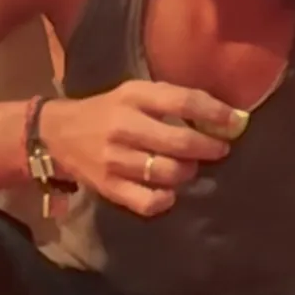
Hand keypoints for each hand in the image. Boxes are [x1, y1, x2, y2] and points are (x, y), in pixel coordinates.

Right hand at [39, 81, 239, 215]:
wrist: (57, 134)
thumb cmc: (109, 110)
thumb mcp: (137, 92)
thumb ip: (176, 101)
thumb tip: (226, 117)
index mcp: (134, 97)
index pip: (184, 102)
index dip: (216, 114)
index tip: (237, 122)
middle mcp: (124, 127)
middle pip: (180, 142)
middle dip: (210, 148)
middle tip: (219, 149)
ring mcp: (114, 160)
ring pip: (169, 172)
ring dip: (189, 172)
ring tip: (189, 167)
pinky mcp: (108, 187)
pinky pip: (148, 202)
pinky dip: (165, 199)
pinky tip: (169, 191)